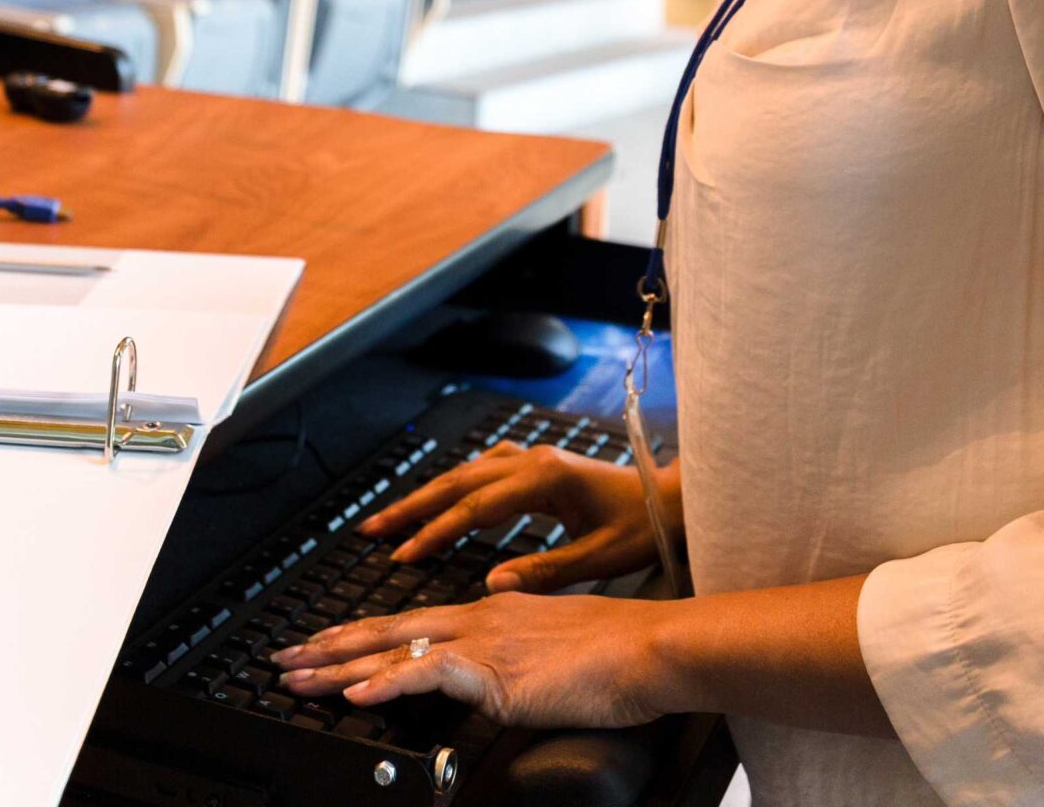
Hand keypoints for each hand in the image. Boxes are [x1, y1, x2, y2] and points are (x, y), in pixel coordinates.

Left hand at [273, 593, 679, 728]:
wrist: (651, 649)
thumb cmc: (619, 654)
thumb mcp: (557, 652)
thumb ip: (521, 661)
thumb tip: (502, 680)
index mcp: (494, 611)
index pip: (413, 623)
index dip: (364, 635)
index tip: (326, 644)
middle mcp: (481, 618)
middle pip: (389, 629)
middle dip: (330, 645)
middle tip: (285, 658)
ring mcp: (484, 642)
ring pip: (393, 647)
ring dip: (338, 666)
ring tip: (296, 677)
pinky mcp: (494, 671)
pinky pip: (426, 674)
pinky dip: (385, 684)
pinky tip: (355, 696)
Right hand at [358, 441, 676, 591]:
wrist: (672, 499)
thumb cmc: (643, 527)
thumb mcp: (600, 558)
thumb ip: (546, 571)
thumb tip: (492, 584)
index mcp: (545, 480)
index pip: (475, 509)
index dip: (435, 533)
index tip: (403, 557)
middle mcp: (533, 462)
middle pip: (458, 482)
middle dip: (412, 506)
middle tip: (371, 530)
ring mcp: (534, 459)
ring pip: (466, 474)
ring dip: (428, 495)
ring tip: (392, 520)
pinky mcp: (538, 466)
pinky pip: (483, 472)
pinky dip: (454, 488)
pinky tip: (440, 504)